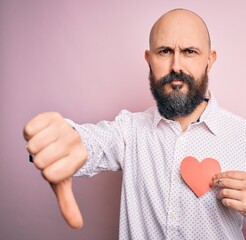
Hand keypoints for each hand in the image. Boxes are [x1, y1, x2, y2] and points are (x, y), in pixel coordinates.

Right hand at [24, 112, 86, 228]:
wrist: (70, 136)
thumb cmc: (64, 161)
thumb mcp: (65, 181)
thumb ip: (69, 203)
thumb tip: (77, 226)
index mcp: (81, 157)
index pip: (50, 174)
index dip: (48, 172)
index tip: (56, 166)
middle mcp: (75, 140)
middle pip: (40, 160)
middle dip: (40, 160)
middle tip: (51, 155)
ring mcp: (65, 126)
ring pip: (33, 145)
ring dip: (35, 146)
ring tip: (47, 144)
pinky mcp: (53, 116)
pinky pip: (28, 128)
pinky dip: (30, 133)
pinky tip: (42, 134)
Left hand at [211, 171, 245, 222]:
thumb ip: (235, 178)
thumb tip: (218, 177)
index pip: (230, 174)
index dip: (220, 175)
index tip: (214, 177)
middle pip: (226, 182)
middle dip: (216, 183)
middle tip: (213, 184)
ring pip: (225, 192)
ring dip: (219, 194)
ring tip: (220, 195)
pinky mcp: (243, 206)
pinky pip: (227, 202)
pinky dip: (223, 201)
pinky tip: (225, 200)